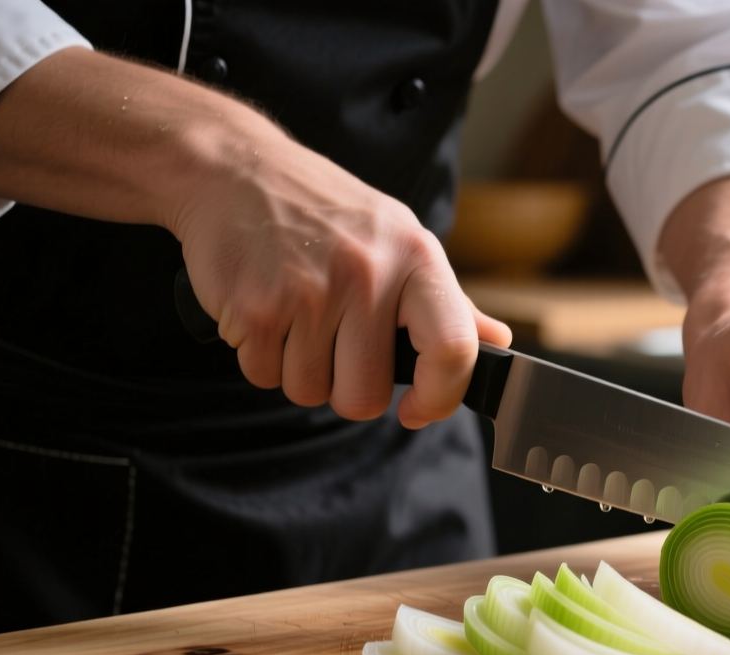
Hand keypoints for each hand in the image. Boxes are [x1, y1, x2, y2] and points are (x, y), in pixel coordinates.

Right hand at [0, 48, 510, 427]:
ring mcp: (309, 291)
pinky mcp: (255, 307)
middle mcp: (369, 274)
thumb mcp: (399, 238)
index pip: (454, 351)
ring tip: (296, 316)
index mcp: (417, 257)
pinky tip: (265, 309)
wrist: (232, 168)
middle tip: (334, 344)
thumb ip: (448, 301)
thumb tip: (497, 343)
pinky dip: (260, 357)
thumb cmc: (326, 211)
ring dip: (299, 370)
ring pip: (309, 392)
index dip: (440, 399)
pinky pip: (264, 376)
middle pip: (365, 397)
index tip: (415, 410)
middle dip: (346, 387)